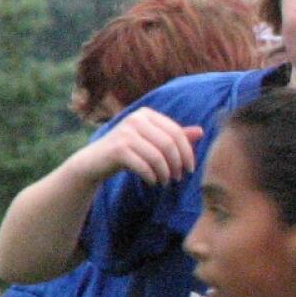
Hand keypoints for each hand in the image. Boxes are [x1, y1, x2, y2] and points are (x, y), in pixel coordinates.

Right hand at [80, 109, 203, 187]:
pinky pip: (144, 165)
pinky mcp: (117, 148)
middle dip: (177, 164)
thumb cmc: (128, 152)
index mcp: (146, 114)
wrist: (94, 162)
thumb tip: (201, 131)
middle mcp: (135, 119)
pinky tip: (153, 182)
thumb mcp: (152, 142)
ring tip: (166, 182)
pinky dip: (152, 177)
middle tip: (178, 178)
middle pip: (169, 144)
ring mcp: (125, 132)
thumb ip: (174, 136)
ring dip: (165, 173)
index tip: (190, 169)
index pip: (176, 132)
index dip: (187, 153)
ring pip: (157, 156)